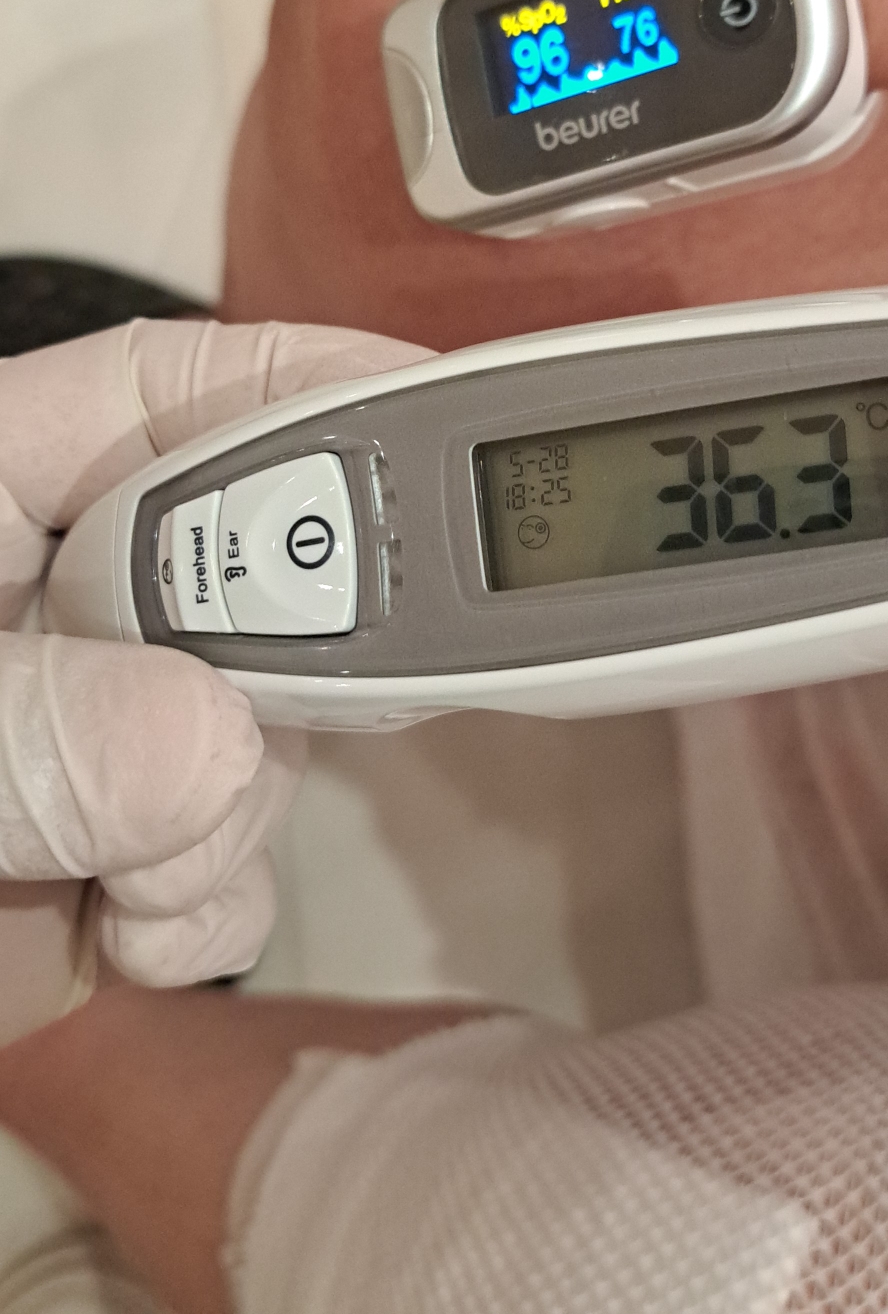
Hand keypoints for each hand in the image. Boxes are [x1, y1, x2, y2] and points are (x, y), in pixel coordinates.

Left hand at [0, 316, 428, 1007]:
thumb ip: (16, 725)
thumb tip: (207, 747)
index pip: (156, 394)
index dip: (295, 382)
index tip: (421, 410)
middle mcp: (51, 601)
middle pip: (247, 562)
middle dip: (288, 647)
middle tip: (324, 697)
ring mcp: (82, 734)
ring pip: (250, 726)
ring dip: (228, 809)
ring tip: (138, 877)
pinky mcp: (91, 862)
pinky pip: (215, 858)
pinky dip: (207, 902)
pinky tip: (138, 930)